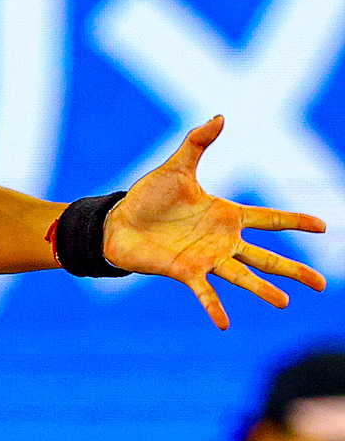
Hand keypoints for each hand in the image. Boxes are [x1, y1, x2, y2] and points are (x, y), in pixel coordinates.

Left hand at [102, 116, 326, 328]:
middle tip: (320, 285)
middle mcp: (222, 240)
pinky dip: (214, 307)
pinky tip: (225, 324)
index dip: (295, 221)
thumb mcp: (175, 167)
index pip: (269, 219)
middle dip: (293, 270)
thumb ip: (197, 143)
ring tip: (284, 302)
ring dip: (262, 289)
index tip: (324, 227)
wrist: (116, 221)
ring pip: (243, 275)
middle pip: (266, 256)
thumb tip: (220, 116)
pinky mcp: (185, 271)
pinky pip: (204, 291)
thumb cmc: (147, 198)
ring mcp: (206, 258)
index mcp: (226, 215)